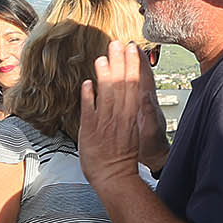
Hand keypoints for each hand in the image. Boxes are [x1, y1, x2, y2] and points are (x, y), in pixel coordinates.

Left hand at [77, 40, 148, 193]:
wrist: (115, 178)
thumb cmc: (122, 158)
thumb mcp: (131, 131)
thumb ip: (127, 113)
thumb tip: (129, 96)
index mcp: (131, 116)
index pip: (134, 85)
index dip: (132, 66)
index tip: (132, 49)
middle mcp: (120, 117)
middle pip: (121, 85)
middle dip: (120, 63)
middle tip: (117, 44)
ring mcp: (105, 123)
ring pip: (106, 95)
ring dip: (104, 75)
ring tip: (102, 58)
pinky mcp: (91, 131)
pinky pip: (89, 110)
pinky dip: (89, 96)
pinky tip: (88, 83)